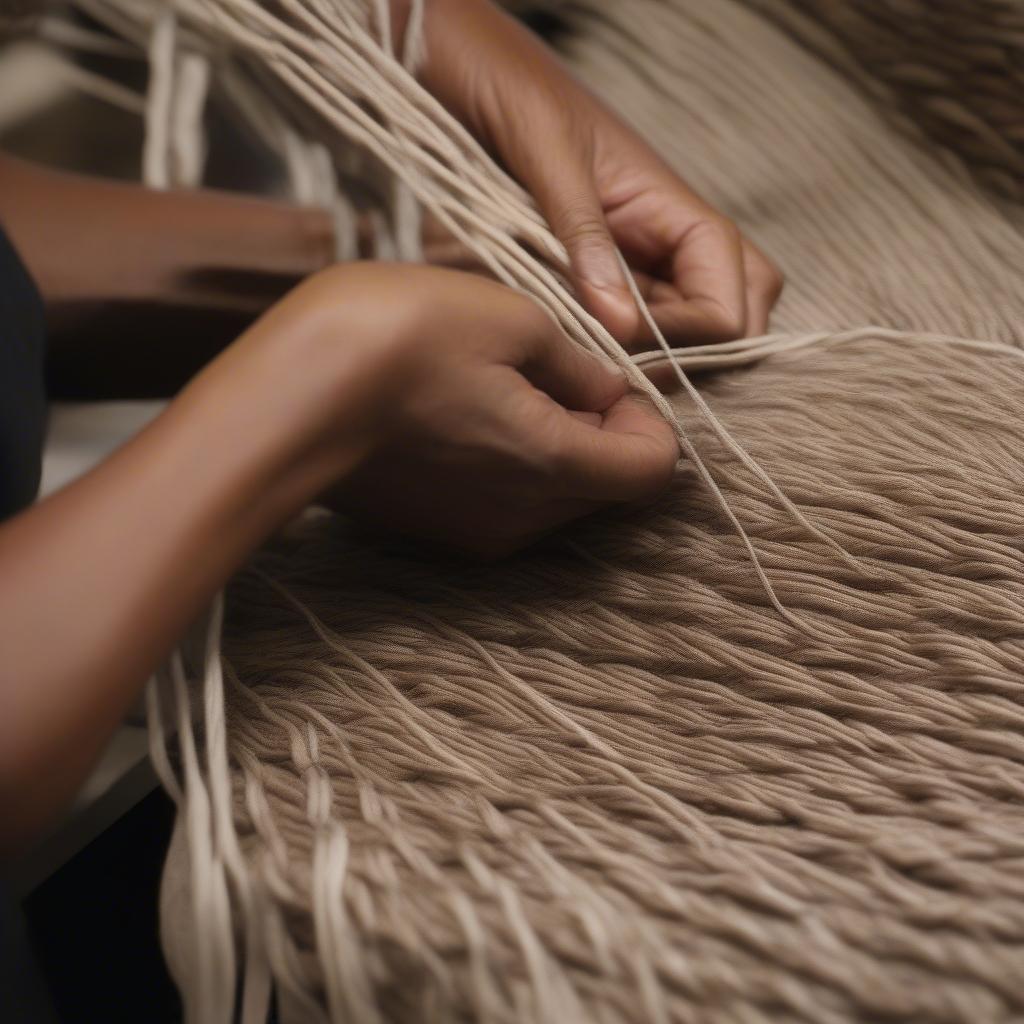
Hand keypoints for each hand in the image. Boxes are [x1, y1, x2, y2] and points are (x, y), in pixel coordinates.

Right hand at [279, 263, 677, 556]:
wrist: (287, 397)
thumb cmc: (401, 340)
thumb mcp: (514, 321)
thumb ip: (582, 365)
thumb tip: (609, 389)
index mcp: (555, 464)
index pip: (654, 472)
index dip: (651, 423)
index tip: (612, 380)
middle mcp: (524, 518)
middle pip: (606, 488)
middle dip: (601, 432)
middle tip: (554, 372)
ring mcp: (476, 533)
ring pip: (555, 498)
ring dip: (554, 447)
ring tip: (499, 386)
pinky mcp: (436, 532)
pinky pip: (504, 505)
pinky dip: (509, 465)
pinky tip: (461, 414)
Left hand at [414, 0, 783, 348]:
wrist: (467, 66)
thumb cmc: (513, 90)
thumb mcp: (550, 160)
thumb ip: (585, 240)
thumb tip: (623, 325)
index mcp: (676, 207)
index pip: (734, 298)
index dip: (693, 338)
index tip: (623, 344)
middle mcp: (670, 238)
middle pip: (737, 312)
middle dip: (699, 353)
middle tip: (627, 367)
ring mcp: (639, 257)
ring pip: (693, 324)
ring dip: (660, 355)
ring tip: (600, 362)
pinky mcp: (601, 270)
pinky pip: (635, 320)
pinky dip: (621, 345)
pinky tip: (579, 348)